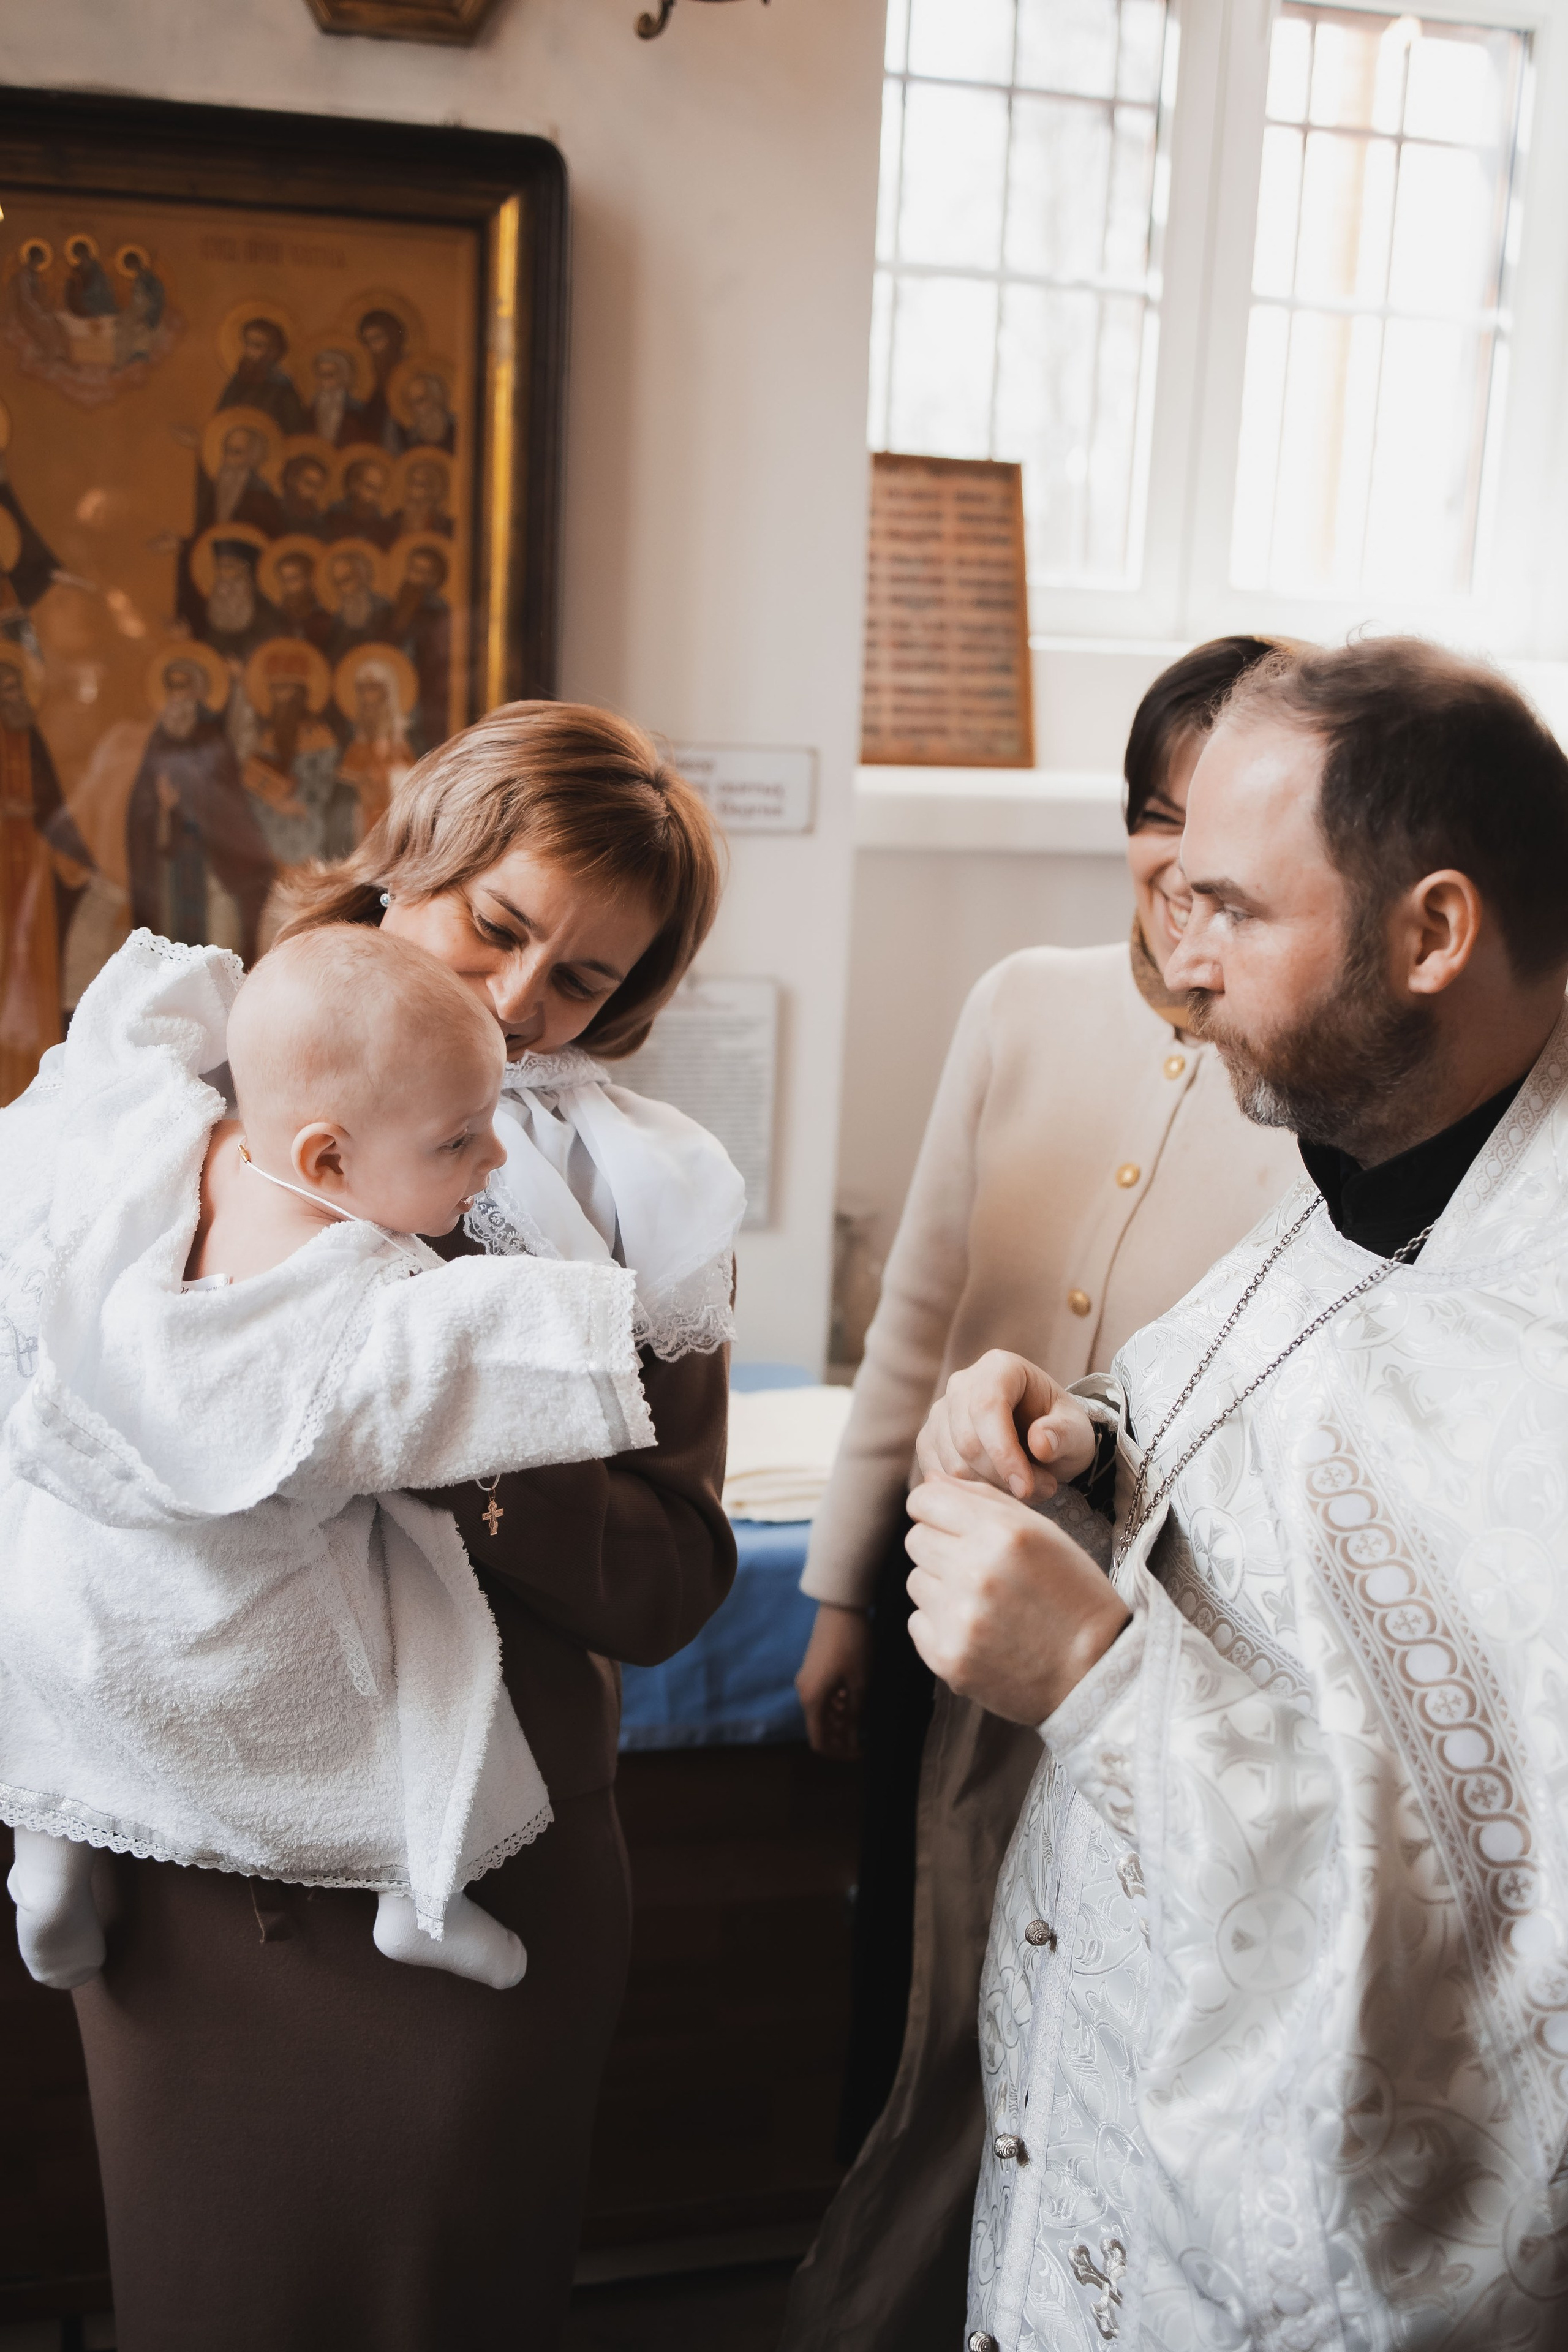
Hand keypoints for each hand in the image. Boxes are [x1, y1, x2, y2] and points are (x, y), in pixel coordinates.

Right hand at [796, 1602, 871, 1760]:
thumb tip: (855, 1736)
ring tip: (865, 1721)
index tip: (861, 1753)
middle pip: (820, 1728)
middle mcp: (804, 1693)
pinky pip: (822, 1697)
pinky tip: (855, 1702)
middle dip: (841, 1738)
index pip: (819, 1741)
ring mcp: (807, 1681)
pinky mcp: (813, 1670)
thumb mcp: (859, 1682)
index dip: (839, 1753)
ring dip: (840, 1721)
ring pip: (822, 1713)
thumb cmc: (852, 1645)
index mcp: (812, 1699)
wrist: (841, 1608)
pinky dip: (837, 1706)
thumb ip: (855, 1712)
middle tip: (866, 1740)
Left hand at [905, 1477, 1128, 1723]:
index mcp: (1003, 1533)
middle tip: (979, 1569)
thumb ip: (983, 1499)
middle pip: (916, 1539)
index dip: (935, 1508)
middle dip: (941, 1549)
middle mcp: (976, 1572)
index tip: (950, 1523)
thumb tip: (930, 1480)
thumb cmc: (1071, 1594)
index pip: (925, 1500)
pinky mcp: (948, 1658)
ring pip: (916, 1581)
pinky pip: (918, 1623)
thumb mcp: (1042, 1534)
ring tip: (986, 1604)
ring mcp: (959, 1619)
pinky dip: (941, 1626)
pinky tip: (981, 1632)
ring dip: (941, 1588)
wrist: (1094, 1669)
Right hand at [915, 1350, 1097, 1502]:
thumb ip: (1063, 1434)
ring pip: (952, 1464)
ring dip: (992, 1489)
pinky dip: (971, 1494)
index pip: (987, 1407)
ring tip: (1029, 1489)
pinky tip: (1002, 1492)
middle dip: (1002, 1476)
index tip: (1026, 1487)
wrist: (1042, 1440)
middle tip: (1042, 1490)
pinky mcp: (929, 1441)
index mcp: (999, 1367)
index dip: (1004, 1452)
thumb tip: (1040, 1443)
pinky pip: (940, 1477)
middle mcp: (961, 1384)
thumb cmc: (1060, 1430)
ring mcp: (940, 1413)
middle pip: (966, 1440)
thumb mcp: (1076, 1431)